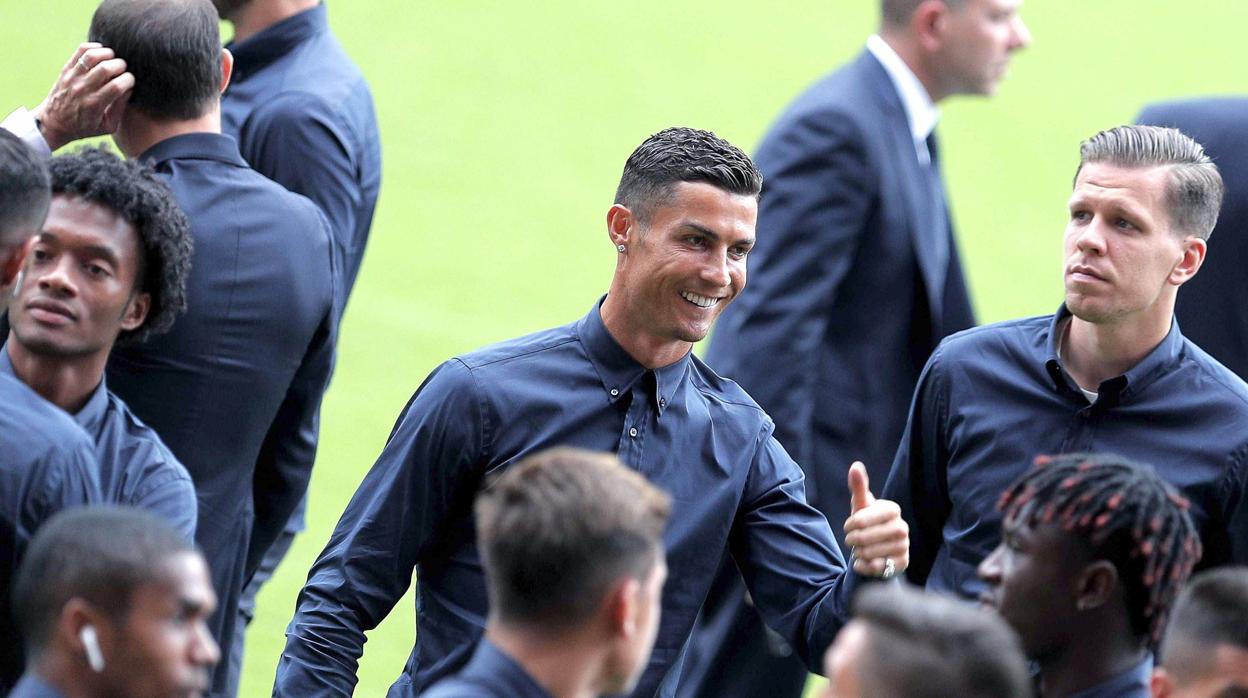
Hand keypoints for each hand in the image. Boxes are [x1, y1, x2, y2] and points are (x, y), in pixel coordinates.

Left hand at [32, 43, 134, 150]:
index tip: (130, 81)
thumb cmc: (84, 127)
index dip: (129, 80)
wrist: (54, 123)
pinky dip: (94, 47)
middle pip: (106, 68)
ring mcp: (73, 77)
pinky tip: (101, 53)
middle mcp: (83, 89)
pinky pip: (80, 51)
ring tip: (113, 59)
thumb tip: (129, 89)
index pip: (117, 86)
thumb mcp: (107, 127)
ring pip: (92, 56)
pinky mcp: (66, 69)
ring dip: (108, 54)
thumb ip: (120, 109)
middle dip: (121, 65)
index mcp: (95, 105)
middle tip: (123, 70)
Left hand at [842, 461, 908, 577]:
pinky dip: (864, 566)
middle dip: (852, 540)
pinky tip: (862, 562)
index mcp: (892, 509)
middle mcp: (902, 527)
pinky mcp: (903, 563)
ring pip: (870, 553)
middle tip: (851, 540)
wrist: (877, 548)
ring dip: (858, 553)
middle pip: (865, 537)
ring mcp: (904, 546)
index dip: (852, 523)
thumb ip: (858, 487)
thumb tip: (856, 465)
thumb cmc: (867, 523)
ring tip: (859, 550)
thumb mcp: (860, 505)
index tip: (849, 525)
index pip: (864, 518)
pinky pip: (877, 567)